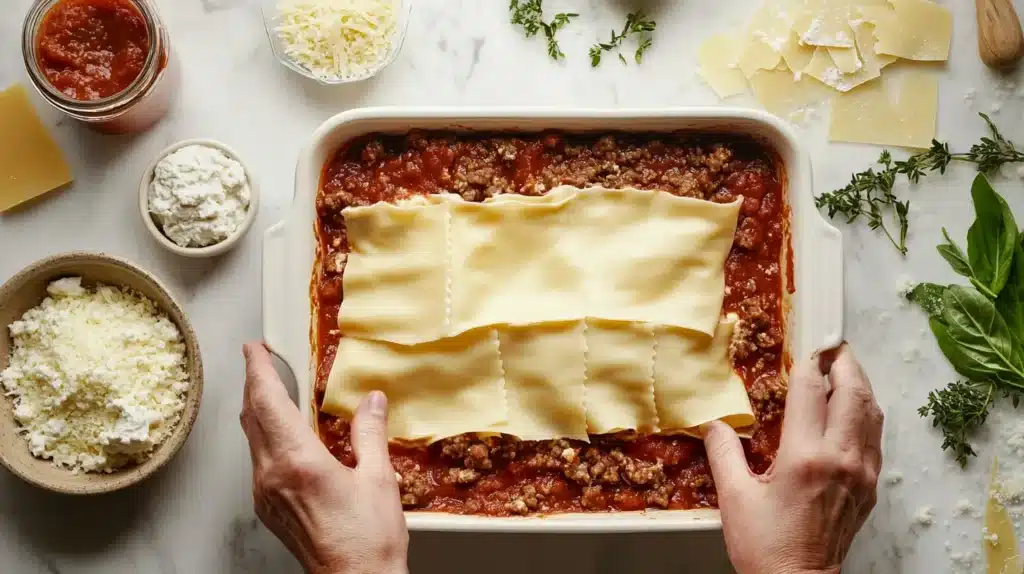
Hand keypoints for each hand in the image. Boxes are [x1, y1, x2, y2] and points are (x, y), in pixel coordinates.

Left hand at [239, 342, 408, 573]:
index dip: (258, 370)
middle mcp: (272, 475)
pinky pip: (258, 459)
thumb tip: (372, 401)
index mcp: (298, 461)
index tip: (255, 349)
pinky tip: (280, 432)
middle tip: (258, 360)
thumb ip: (369, 434)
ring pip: (252, 439)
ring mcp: (266, 493)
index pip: (268, 403)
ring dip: (257, 409)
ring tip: (269, 389)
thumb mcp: (378, 478)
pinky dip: (264, 434)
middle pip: (252, 417)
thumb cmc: (368, 539)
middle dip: (253, 383)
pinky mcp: (268, 507)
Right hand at [703, 344, 881, 573]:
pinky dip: (866, 415)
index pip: (810, 392)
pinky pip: (875, 439)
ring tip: (844, 371)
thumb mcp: (734, 497)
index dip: (807, 365)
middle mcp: (841, 460)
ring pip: (872, 414)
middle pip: (854, 394)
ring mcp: (862, 474)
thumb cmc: (764, 546)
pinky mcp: (870, 489)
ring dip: (860, 386)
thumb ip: (724, 452)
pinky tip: (852, 412)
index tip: (804, 350)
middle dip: (844, 364)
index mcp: (805, 457)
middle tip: (832, 347)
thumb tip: (714, 422)